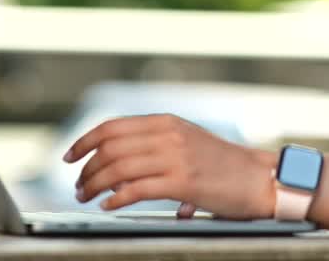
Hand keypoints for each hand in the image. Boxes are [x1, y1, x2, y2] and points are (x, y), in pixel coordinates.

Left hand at [63, 113, 276, 219]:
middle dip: (87, 168)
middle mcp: (169, 135)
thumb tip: (120, 165)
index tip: (69, 156)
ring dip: (96, 185)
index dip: (84, 140)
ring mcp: (176, 157)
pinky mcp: (183, 182)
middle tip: (79, 186)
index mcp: (167, 122)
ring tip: (88, 197)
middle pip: (110, 148)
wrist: (258, 178)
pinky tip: (109, 206)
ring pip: (118, 168)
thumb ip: (157, 146)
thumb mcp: (187, 142)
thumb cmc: (223, 165)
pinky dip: (116, 198)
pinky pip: (137, 189)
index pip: (113, 126)